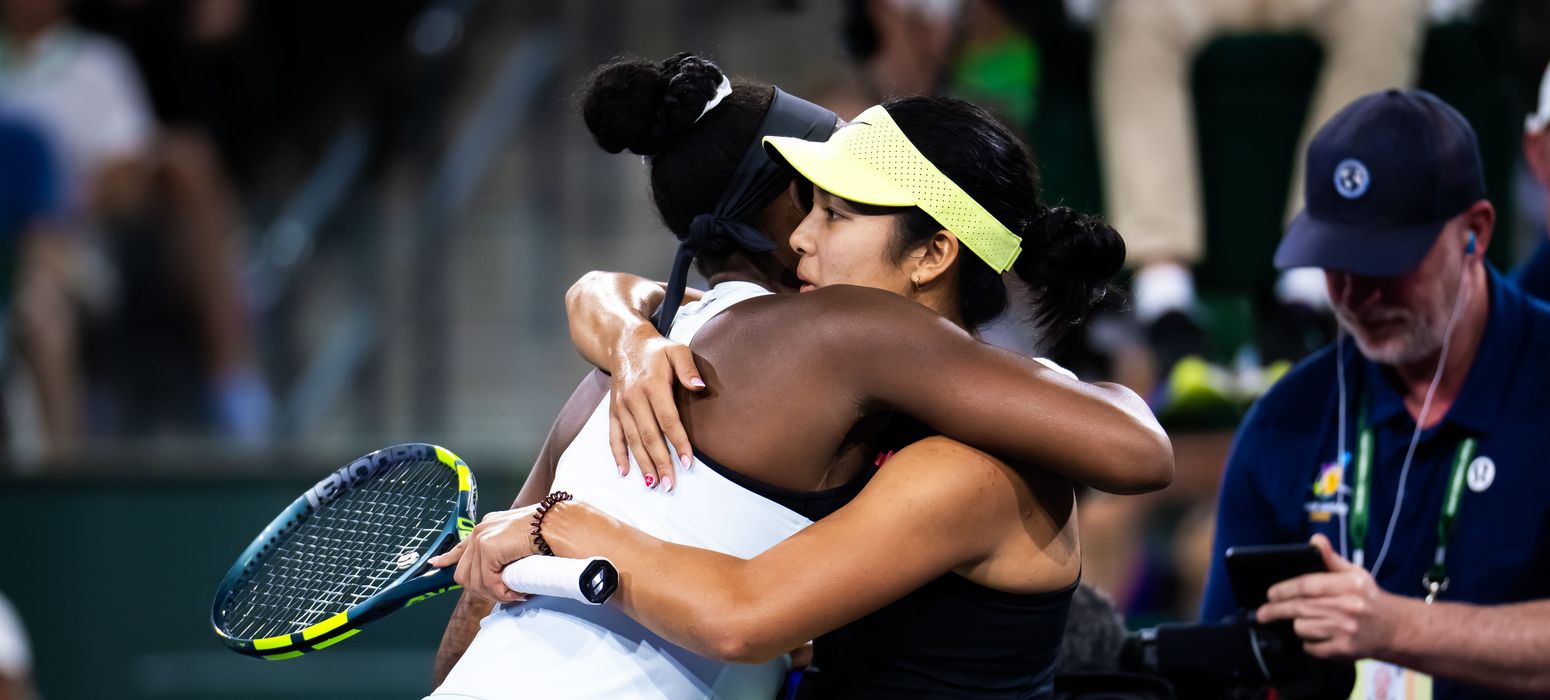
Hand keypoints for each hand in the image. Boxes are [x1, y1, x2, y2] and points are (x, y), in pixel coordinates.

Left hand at [429, 506, 539, 603]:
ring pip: (474, 581)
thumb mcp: (520, 543)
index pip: (461, 547)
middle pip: (464, 573)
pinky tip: (516, 591)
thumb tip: (501, 574)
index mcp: (487, 527)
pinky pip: (488, 581)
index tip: (436, 564)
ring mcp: (482, 538)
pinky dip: (502, 592)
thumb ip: (505, 554)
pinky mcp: (488, 548)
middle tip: (506, 594)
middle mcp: (481, 530)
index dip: (447, 558)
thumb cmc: (549, 532)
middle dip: (483, 590)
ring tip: (515, 593)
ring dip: (495, 593)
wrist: (558, 524)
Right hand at [609, 324, 703, 490]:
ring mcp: (621, 406)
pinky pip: (613, 436)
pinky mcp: (612, 410)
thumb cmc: (658, 350)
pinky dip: (618, 454)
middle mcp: (634, 398)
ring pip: (632, 440)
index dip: (678, 442)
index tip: (687, 462)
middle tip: (670, 484)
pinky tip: (625, 472)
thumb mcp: (677, 350)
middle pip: (649, 436)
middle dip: (660, 462)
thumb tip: (700, 387)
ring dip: (642, 464)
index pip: (667, 420)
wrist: (625, 343)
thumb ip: (689, 368)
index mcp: (652, 385)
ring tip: (653, 484)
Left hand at [1257, 534, 1407, 659]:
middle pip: (1300, 608)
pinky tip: (1315, 636)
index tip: (1270, 594)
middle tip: (1263, 612)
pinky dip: (1308, 643)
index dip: (1284, 589)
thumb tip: (1315, 540)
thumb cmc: (1369, 598)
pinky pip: (1312, 648)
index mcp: (1349, 585)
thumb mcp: (1355, 574)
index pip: (1307, 585)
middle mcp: (1349, 607)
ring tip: (1300, 621)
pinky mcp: (1345, 650)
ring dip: (1296, 625)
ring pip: (1302, 628)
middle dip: (1276, 610)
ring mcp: (1346, 630)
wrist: (1395, 629)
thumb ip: (1332, 558)